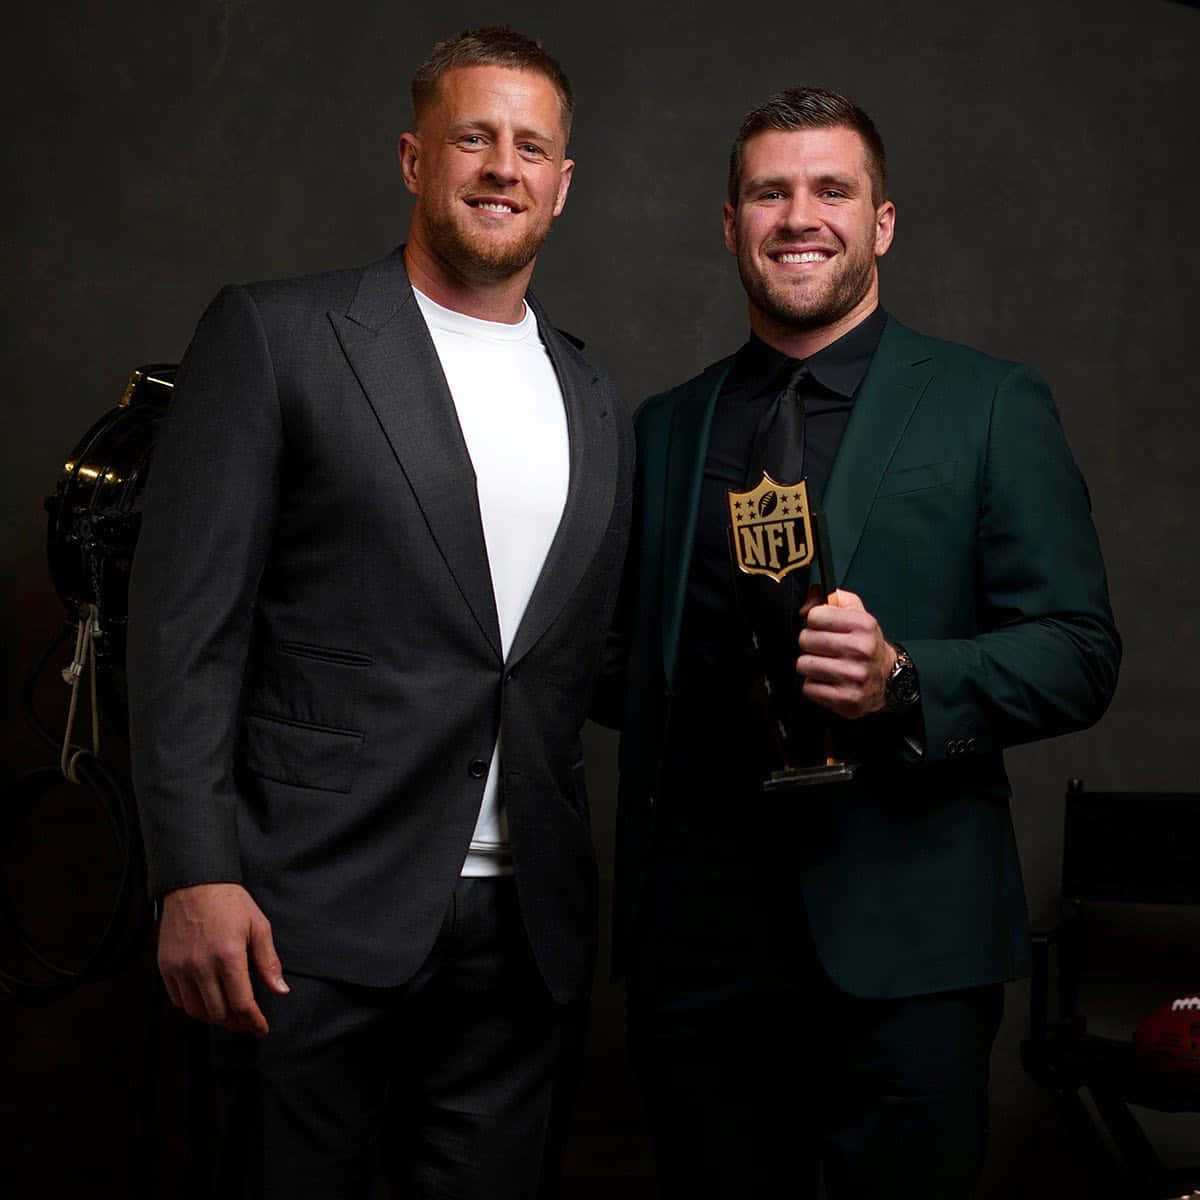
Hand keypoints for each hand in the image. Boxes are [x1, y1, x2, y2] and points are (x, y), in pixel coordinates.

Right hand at [157, 882, 287, 1036]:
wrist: (194, 883)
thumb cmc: (230, 902)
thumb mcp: (258, 926)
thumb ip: (268, 962)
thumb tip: (280, 991)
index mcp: (228, 955)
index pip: (241, 1003)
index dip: (254, 1021)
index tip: (261, 1028)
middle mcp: (201, 966)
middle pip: (219, 1013)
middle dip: (236, 1022)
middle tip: (248, 1020)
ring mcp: (180, 968)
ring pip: (196, 1011)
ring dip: (214, 1018)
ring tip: (229, 1013)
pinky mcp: (166, 967)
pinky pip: (178, 1000)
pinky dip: (193, 1007)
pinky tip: (207, 1000)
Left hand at [796, 586, 896, 718]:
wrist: (889, 679)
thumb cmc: (866, 645)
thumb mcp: (856, 613)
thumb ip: (830, 598)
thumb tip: (805, 606)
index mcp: (863, 625)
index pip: (815, 616)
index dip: (814, 622)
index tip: (823, 628)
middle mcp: (861, 649)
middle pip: (806, 639)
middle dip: (810, 644)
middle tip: (823, 649)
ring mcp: (854, 676)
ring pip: (804, 664)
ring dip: (810, 666)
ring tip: (826, 666)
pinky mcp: (846, 699)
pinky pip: (808, 688)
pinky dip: (815, 686)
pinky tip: (829, 682)